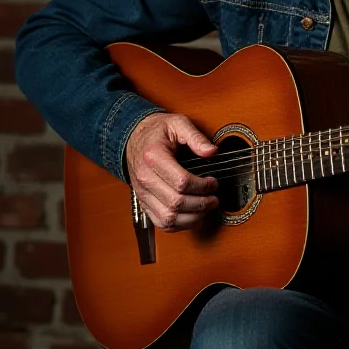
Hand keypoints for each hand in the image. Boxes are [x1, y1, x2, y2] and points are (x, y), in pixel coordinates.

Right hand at [125, 112, 218, 231]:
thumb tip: (212, 151)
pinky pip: (161, 223)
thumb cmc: (157, 131)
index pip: (181, 181)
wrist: (134, 139)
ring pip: (168, 218)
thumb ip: (196, 136)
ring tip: (206, 208)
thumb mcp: (177, 123)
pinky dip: (180, 225)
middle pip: (176, 202)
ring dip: (192, 218)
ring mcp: (143, 193)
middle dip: (201, 203)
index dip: (202, 186)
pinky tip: (193, 216)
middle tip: (214, 198)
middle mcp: (145, 178)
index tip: (213, 182)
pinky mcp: (144, 203)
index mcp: (153, 157)